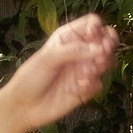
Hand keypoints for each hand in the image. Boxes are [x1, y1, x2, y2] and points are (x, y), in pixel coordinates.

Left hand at [4, 12, 120, 132]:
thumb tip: (99, 49)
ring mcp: (84, 70)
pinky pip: (99, 84)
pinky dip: (91, 85)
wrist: (23, 107)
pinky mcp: (86, 89)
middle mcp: (79, 52)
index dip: (97, 27)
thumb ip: (73, 50)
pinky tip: (75, 89)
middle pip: (105, 40)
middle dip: (108, 45)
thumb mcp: (48, 58)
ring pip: (107, 62)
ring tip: (85, 73)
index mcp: (68, 38)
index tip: (94, 36)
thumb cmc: (30, 78)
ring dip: (100, 66)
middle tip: (102, 53)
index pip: (92, 24)